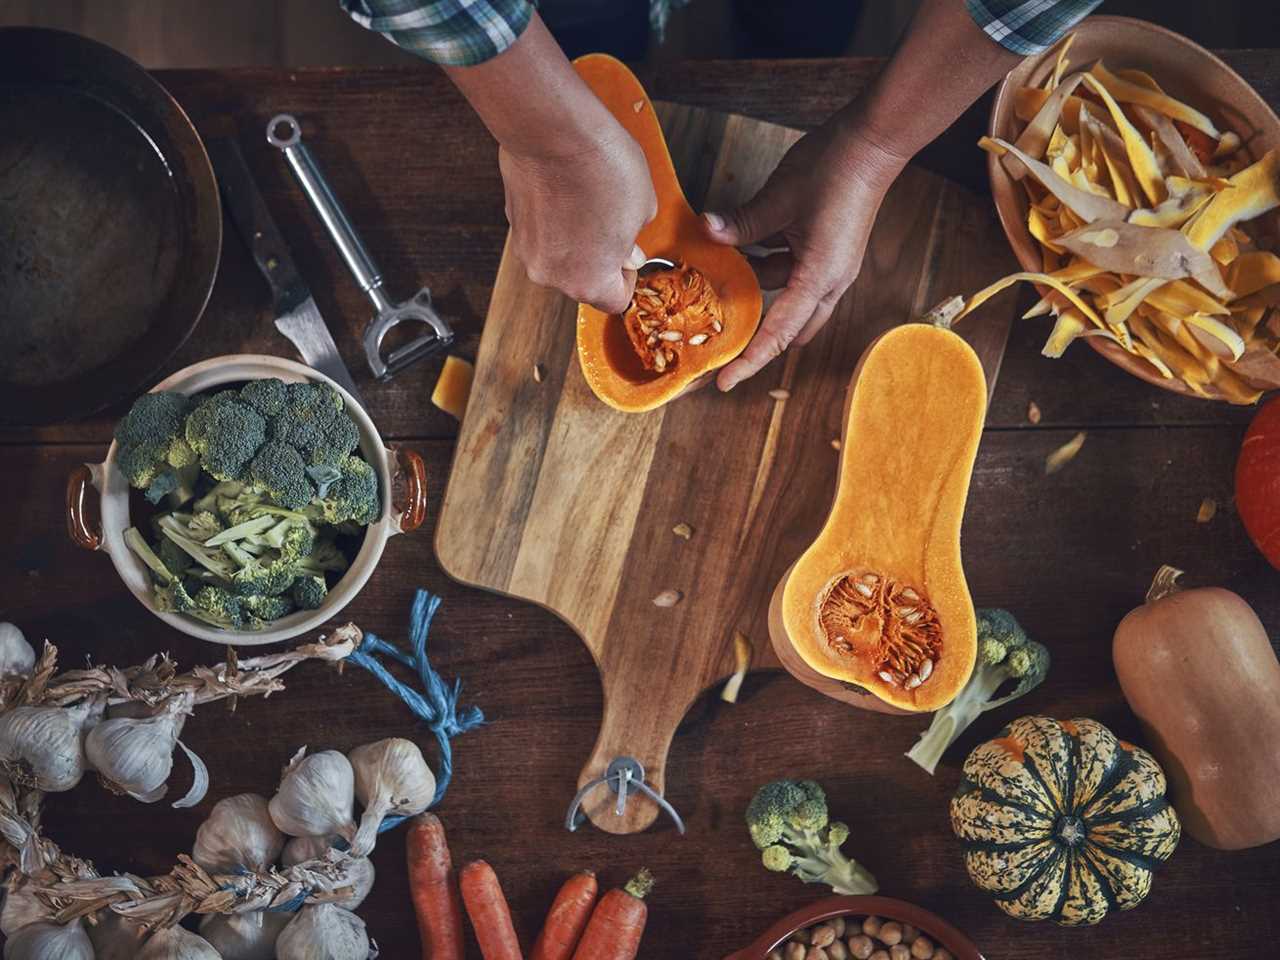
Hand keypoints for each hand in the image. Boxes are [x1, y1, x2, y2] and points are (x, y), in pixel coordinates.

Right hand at [500, 122, 656, 313]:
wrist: (554, 130)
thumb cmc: (602, 168)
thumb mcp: (644, 208)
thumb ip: (633, 240)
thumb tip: (625, 248)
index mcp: (588, 282)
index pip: (614, 300)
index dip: (628, 278)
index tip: (631, 258)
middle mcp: (551, 276)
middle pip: (581, 280)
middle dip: (599, 257)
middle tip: (612, 223)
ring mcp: (526, 250)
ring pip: (558, 256)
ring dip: (574, 239)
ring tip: (587, 200)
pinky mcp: (512, 222)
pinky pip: (541, 232)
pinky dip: (553, 220)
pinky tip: (566, 190)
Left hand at [704, 118, 906, 390]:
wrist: (872, 143)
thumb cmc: (832, 170)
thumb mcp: (779, 198)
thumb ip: (742, 223)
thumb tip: (706, 232)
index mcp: (818, 279)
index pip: (777, 333)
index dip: (748, 359)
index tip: (723, 383)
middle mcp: (829, 283)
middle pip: (788, 328)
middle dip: (757, 337)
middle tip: (720, 344)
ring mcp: (832, 269)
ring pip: (789, 298)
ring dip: (760, 293)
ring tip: (722, 287)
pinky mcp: (829, 253)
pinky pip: (793, 274)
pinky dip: (769, 270)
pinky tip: (742, 253)